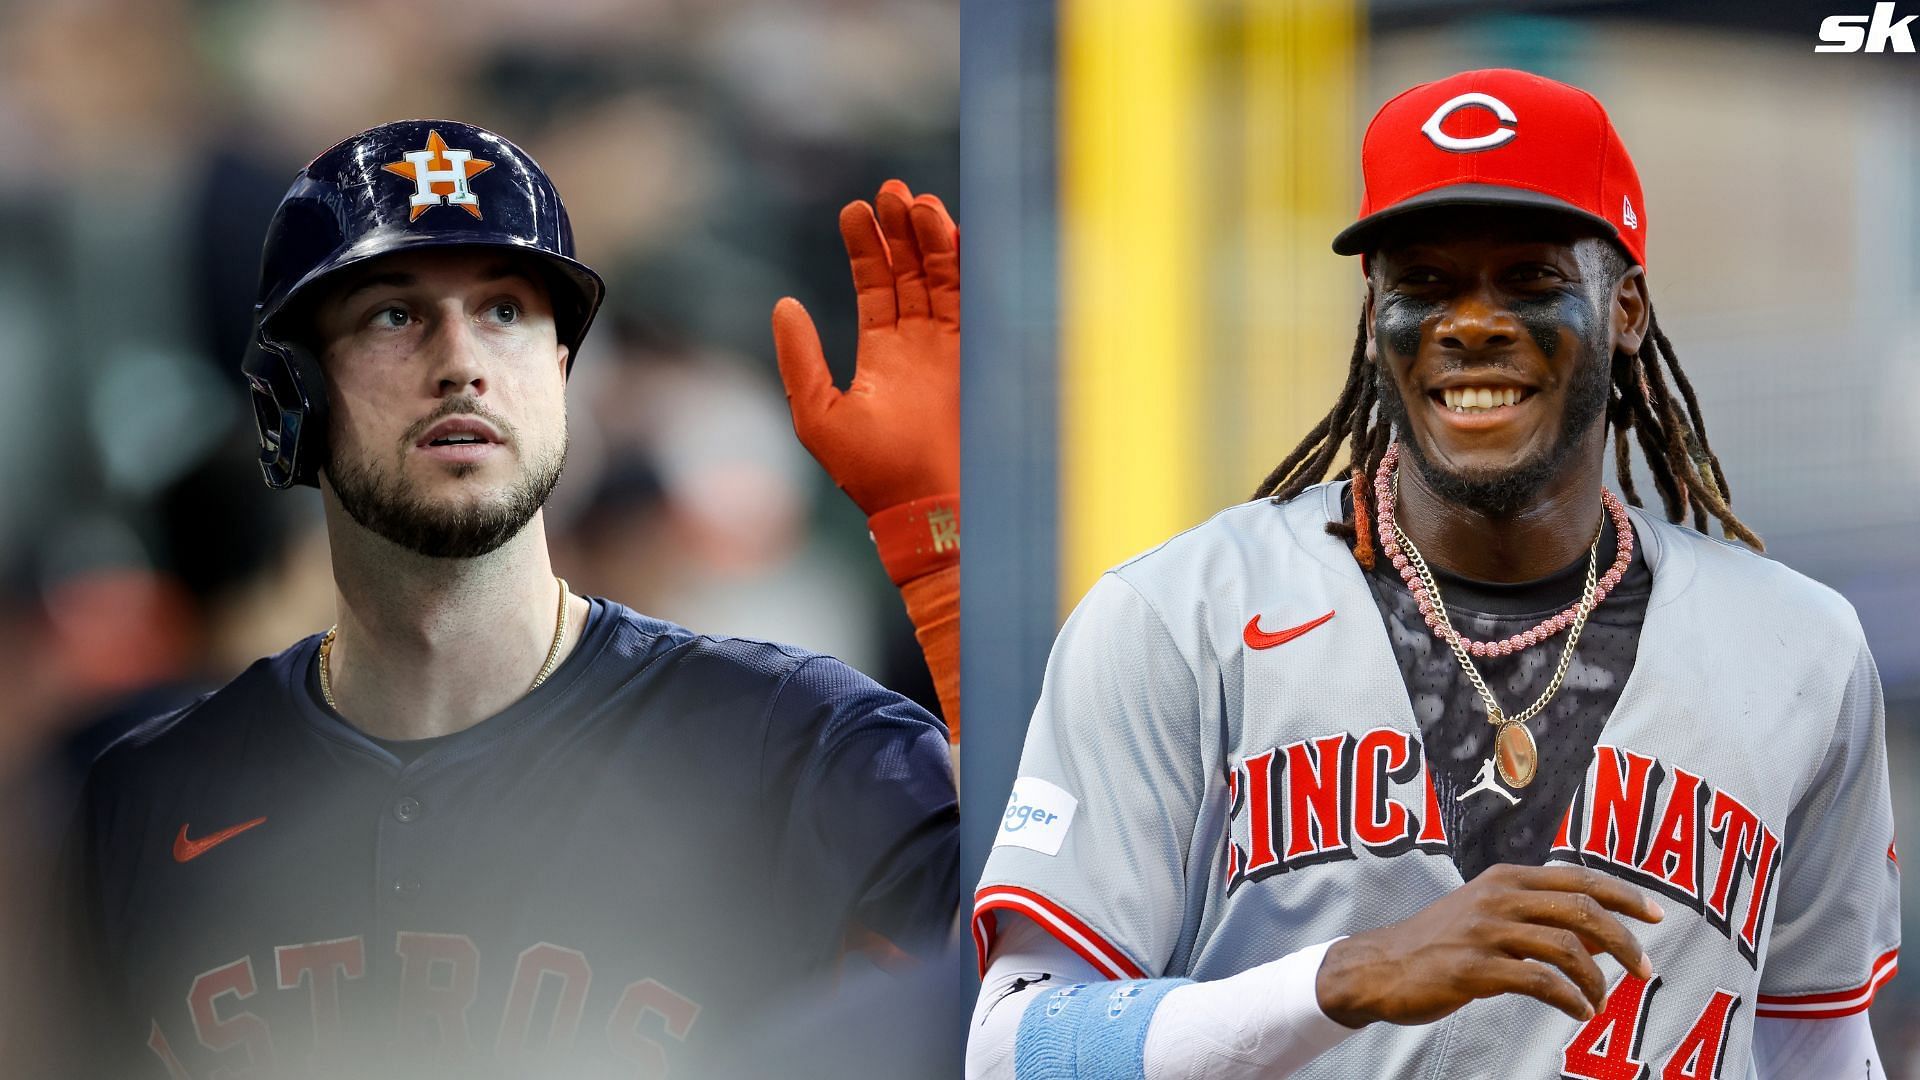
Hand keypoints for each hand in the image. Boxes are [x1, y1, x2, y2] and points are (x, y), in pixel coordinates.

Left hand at [772, 180, 958, 515]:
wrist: (926, 504)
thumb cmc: (871, 473)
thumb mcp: (817, 414)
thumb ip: (800, 360)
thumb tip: (782, 305)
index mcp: (882, 359)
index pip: (876, 289)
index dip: (866, 249)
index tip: (856, 210)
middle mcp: (919, 348)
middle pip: (911, 274)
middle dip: (899, 232)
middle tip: (888, 190)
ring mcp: (952, 349)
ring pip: (941, 278)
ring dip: (929, 238)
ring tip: (913, 200)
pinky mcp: (977, 354)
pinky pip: (971, 296)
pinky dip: (961, 262)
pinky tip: (946, 228)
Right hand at [1315, 864, 1663, 1026]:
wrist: (1380, 967)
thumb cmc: (1439, 943)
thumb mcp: (1487, 915)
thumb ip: (1538, 917)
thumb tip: (1599, 933)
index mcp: (1505, 878)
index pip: (1579, 878)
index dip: (1624, 895)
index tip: (1657, 915)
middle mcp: (1498, 897)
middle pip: (1581, 909)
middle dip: (1624, 940)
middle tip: (1645, 969)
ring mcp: (1486, 931)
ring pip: (1566, 947)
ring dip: (1597, 979)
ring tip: (1602, 1002)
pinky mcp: (1475, 968)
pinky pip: (1541, 982)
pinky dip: (1570, 998)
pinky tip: (1578, 1011)